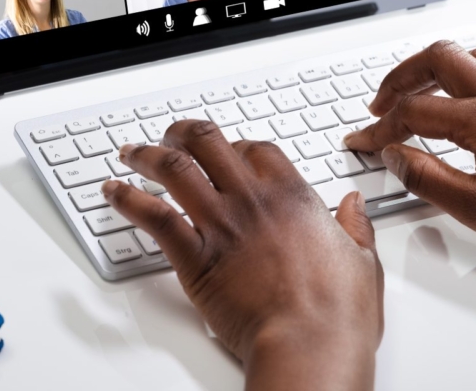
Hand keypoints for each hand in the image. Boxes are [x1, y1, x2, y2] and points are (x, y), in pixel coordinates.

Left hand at [103, 119, 383, 388]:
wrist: (310, 342)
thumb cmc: (337, 311)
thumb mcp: (362, 260)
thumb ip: (354, 226)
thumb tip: (354, 206)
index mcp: (292, 195)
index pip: (255, 149)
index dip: (236, 144)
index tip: (226, 150)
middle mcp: (252, 200)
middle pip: (207, 142)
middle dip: (183, 133)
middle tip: (170, 136)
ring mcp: (221, 225)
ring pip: (174, 169)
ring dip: (147, 155)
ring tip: (132, 153)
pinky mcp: (194, 258)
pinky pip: (153, 216)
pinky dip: (127, 198)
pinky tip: (113, 192)